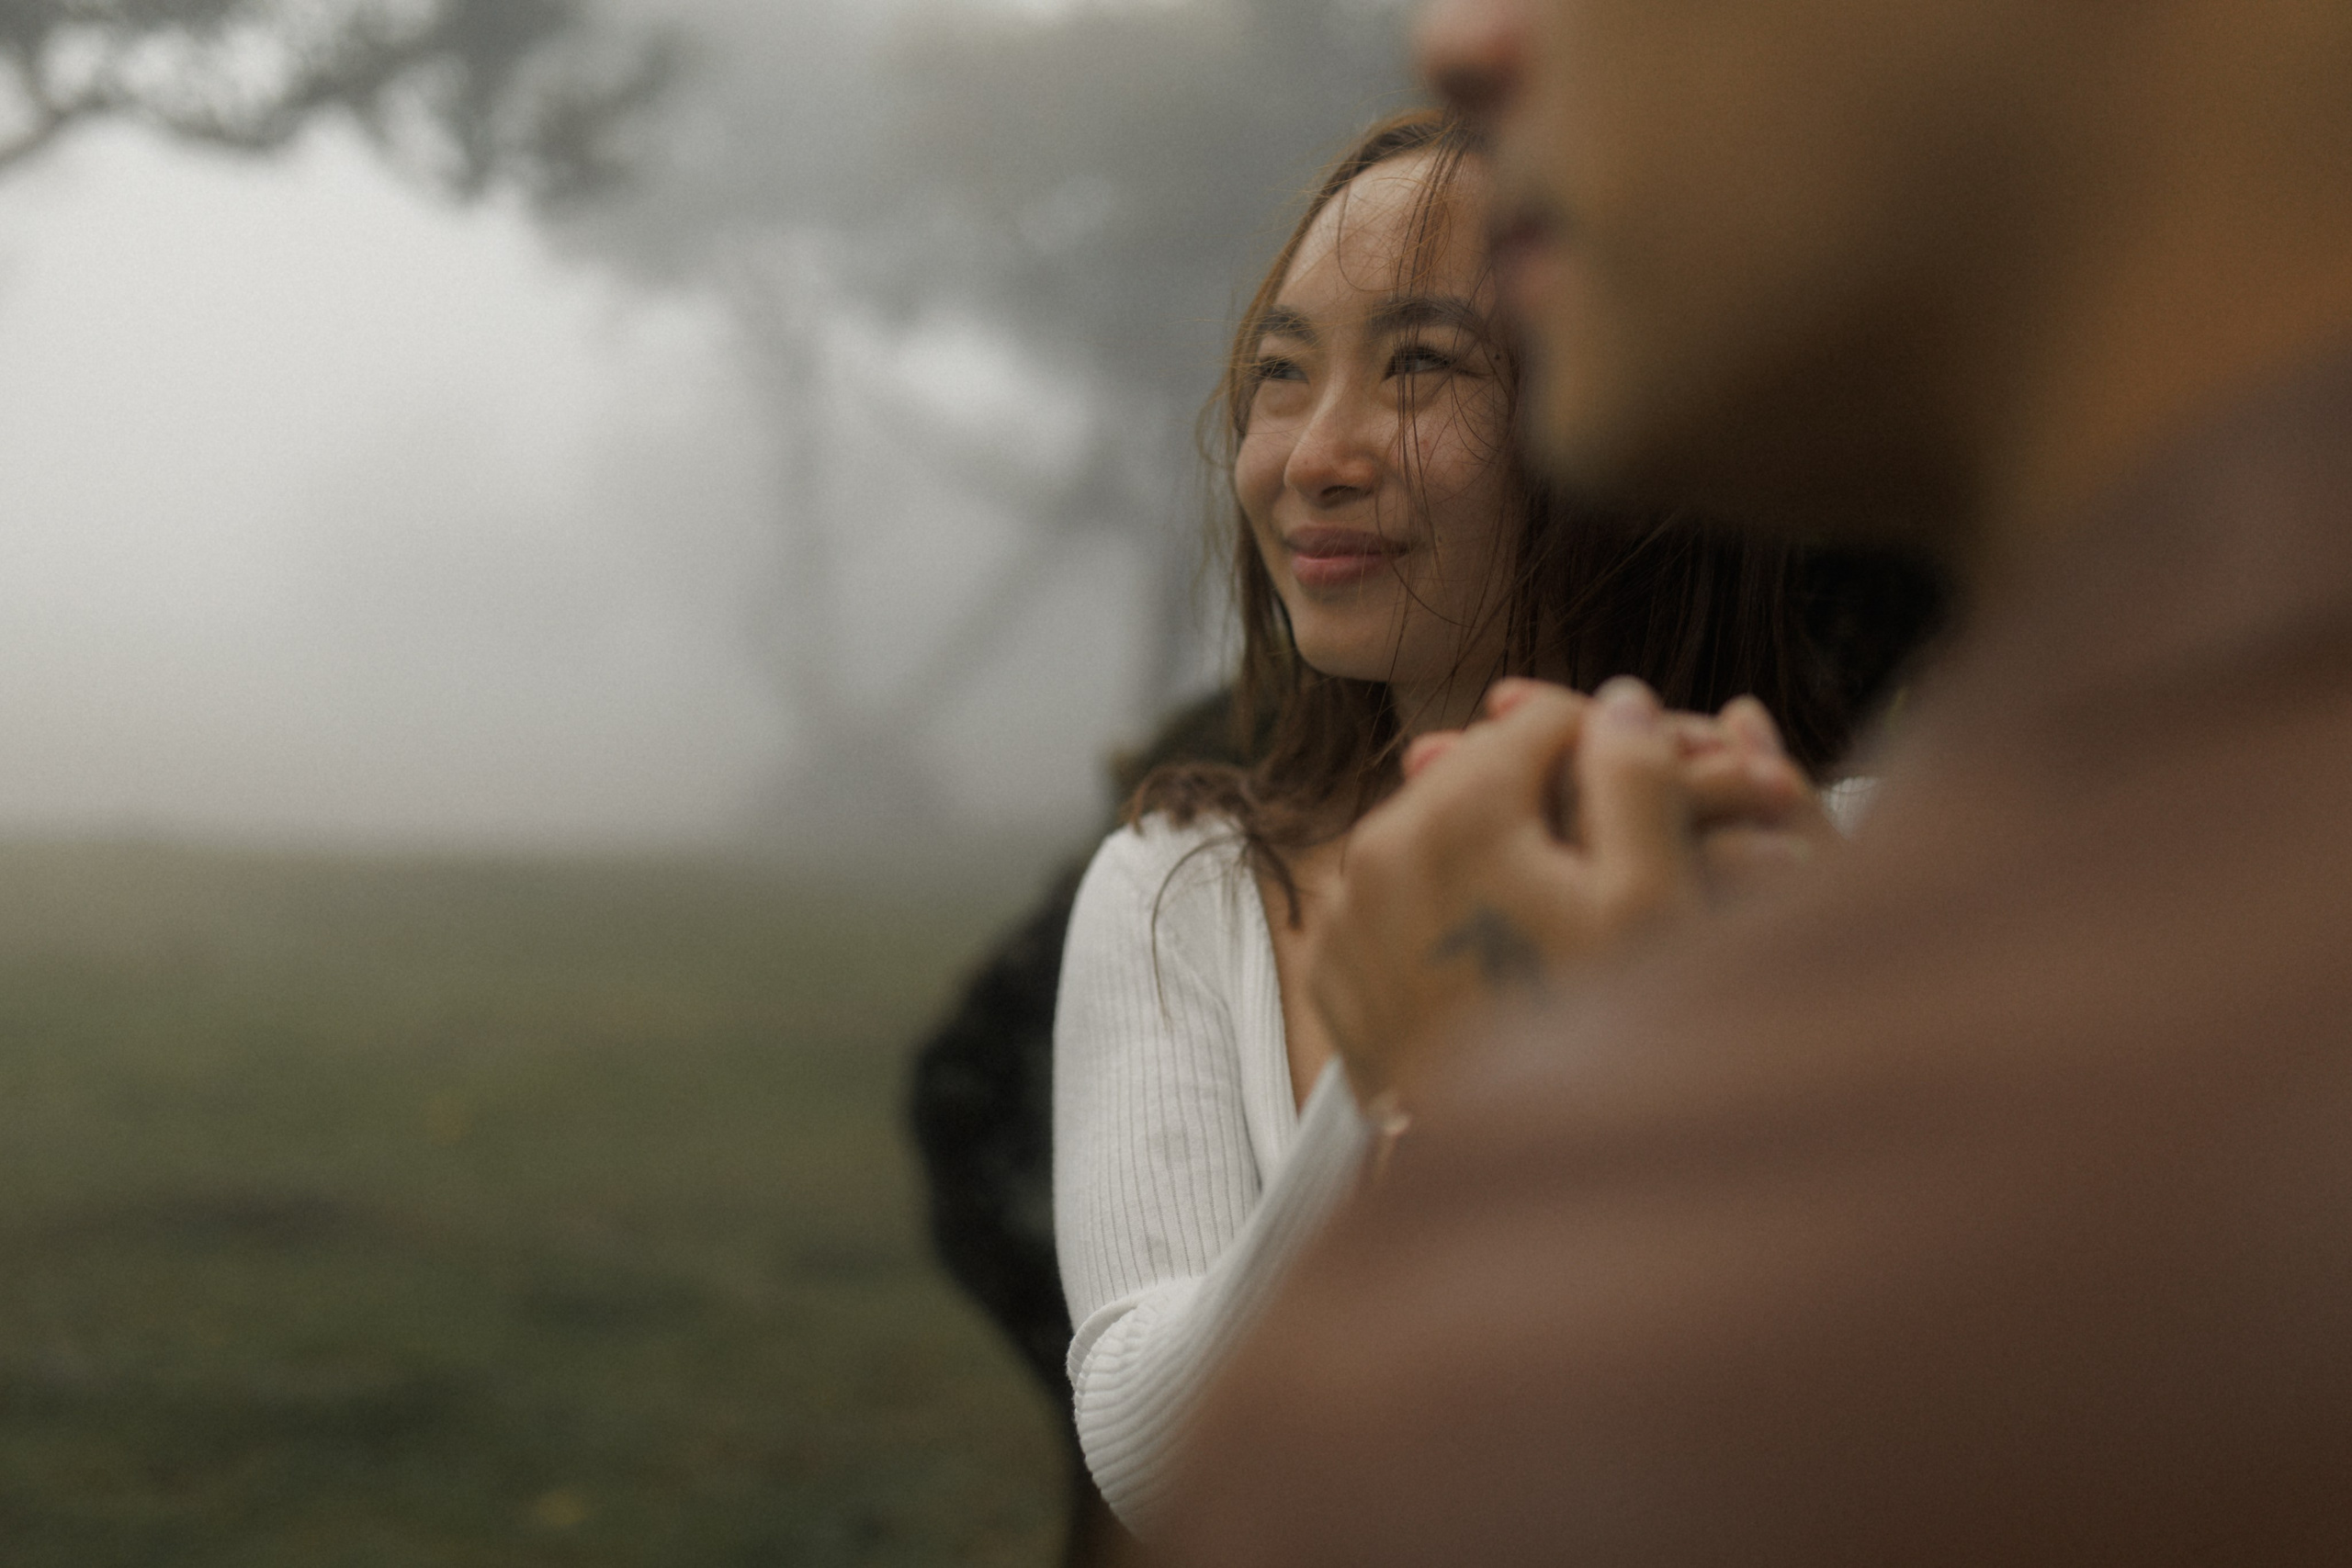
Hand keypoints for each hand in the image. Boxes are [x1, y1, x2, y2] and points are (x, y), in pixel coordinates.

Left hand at [1311, 679, 1828, 1101]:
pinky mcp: (1331, 972)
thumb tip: (1618, 699)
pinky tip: (1503, 944)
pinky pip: (1394, 900)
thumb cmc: (1604, 1041)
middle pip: (1475, 773)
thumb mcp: (1655, 900)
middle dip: (1543, 789)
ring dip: (1492, 843)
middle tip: (1612, 837)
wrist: (1517, 1186)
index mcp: (1455, 812)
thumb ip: (1639, 776)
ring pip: (1430, 833)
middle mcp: (1377, 847)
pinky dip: (1444, 903)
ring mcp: (1343, 915)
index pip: (1538, 720)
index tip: (1653, 779)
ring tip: (1563, 895)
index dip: (1606, 738)